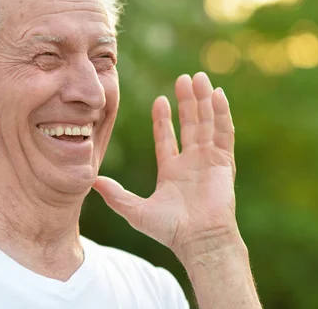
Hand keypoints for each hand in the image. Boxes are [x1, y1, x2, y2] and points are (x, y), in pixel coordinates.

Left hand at [92, 72, 239, 264]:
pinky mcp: (223, 162)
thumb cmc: (170, 229)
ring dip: (203, 100)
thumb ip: (116, 195)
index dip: (163, 118)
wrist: (198, 239)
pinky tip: (217, 94)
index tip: (160, 99)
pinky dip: (222, 114)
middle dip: (187, 101)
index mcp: (172, 171)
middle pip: (190, 123)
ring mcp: (209, 160)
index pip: (167, 138)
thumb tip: (92, 182)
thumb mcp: (136, 211)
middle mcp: (192, 162)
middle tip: (184, 78)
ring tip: (198, 78)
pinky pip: (224, 133)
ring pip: (207, 123)